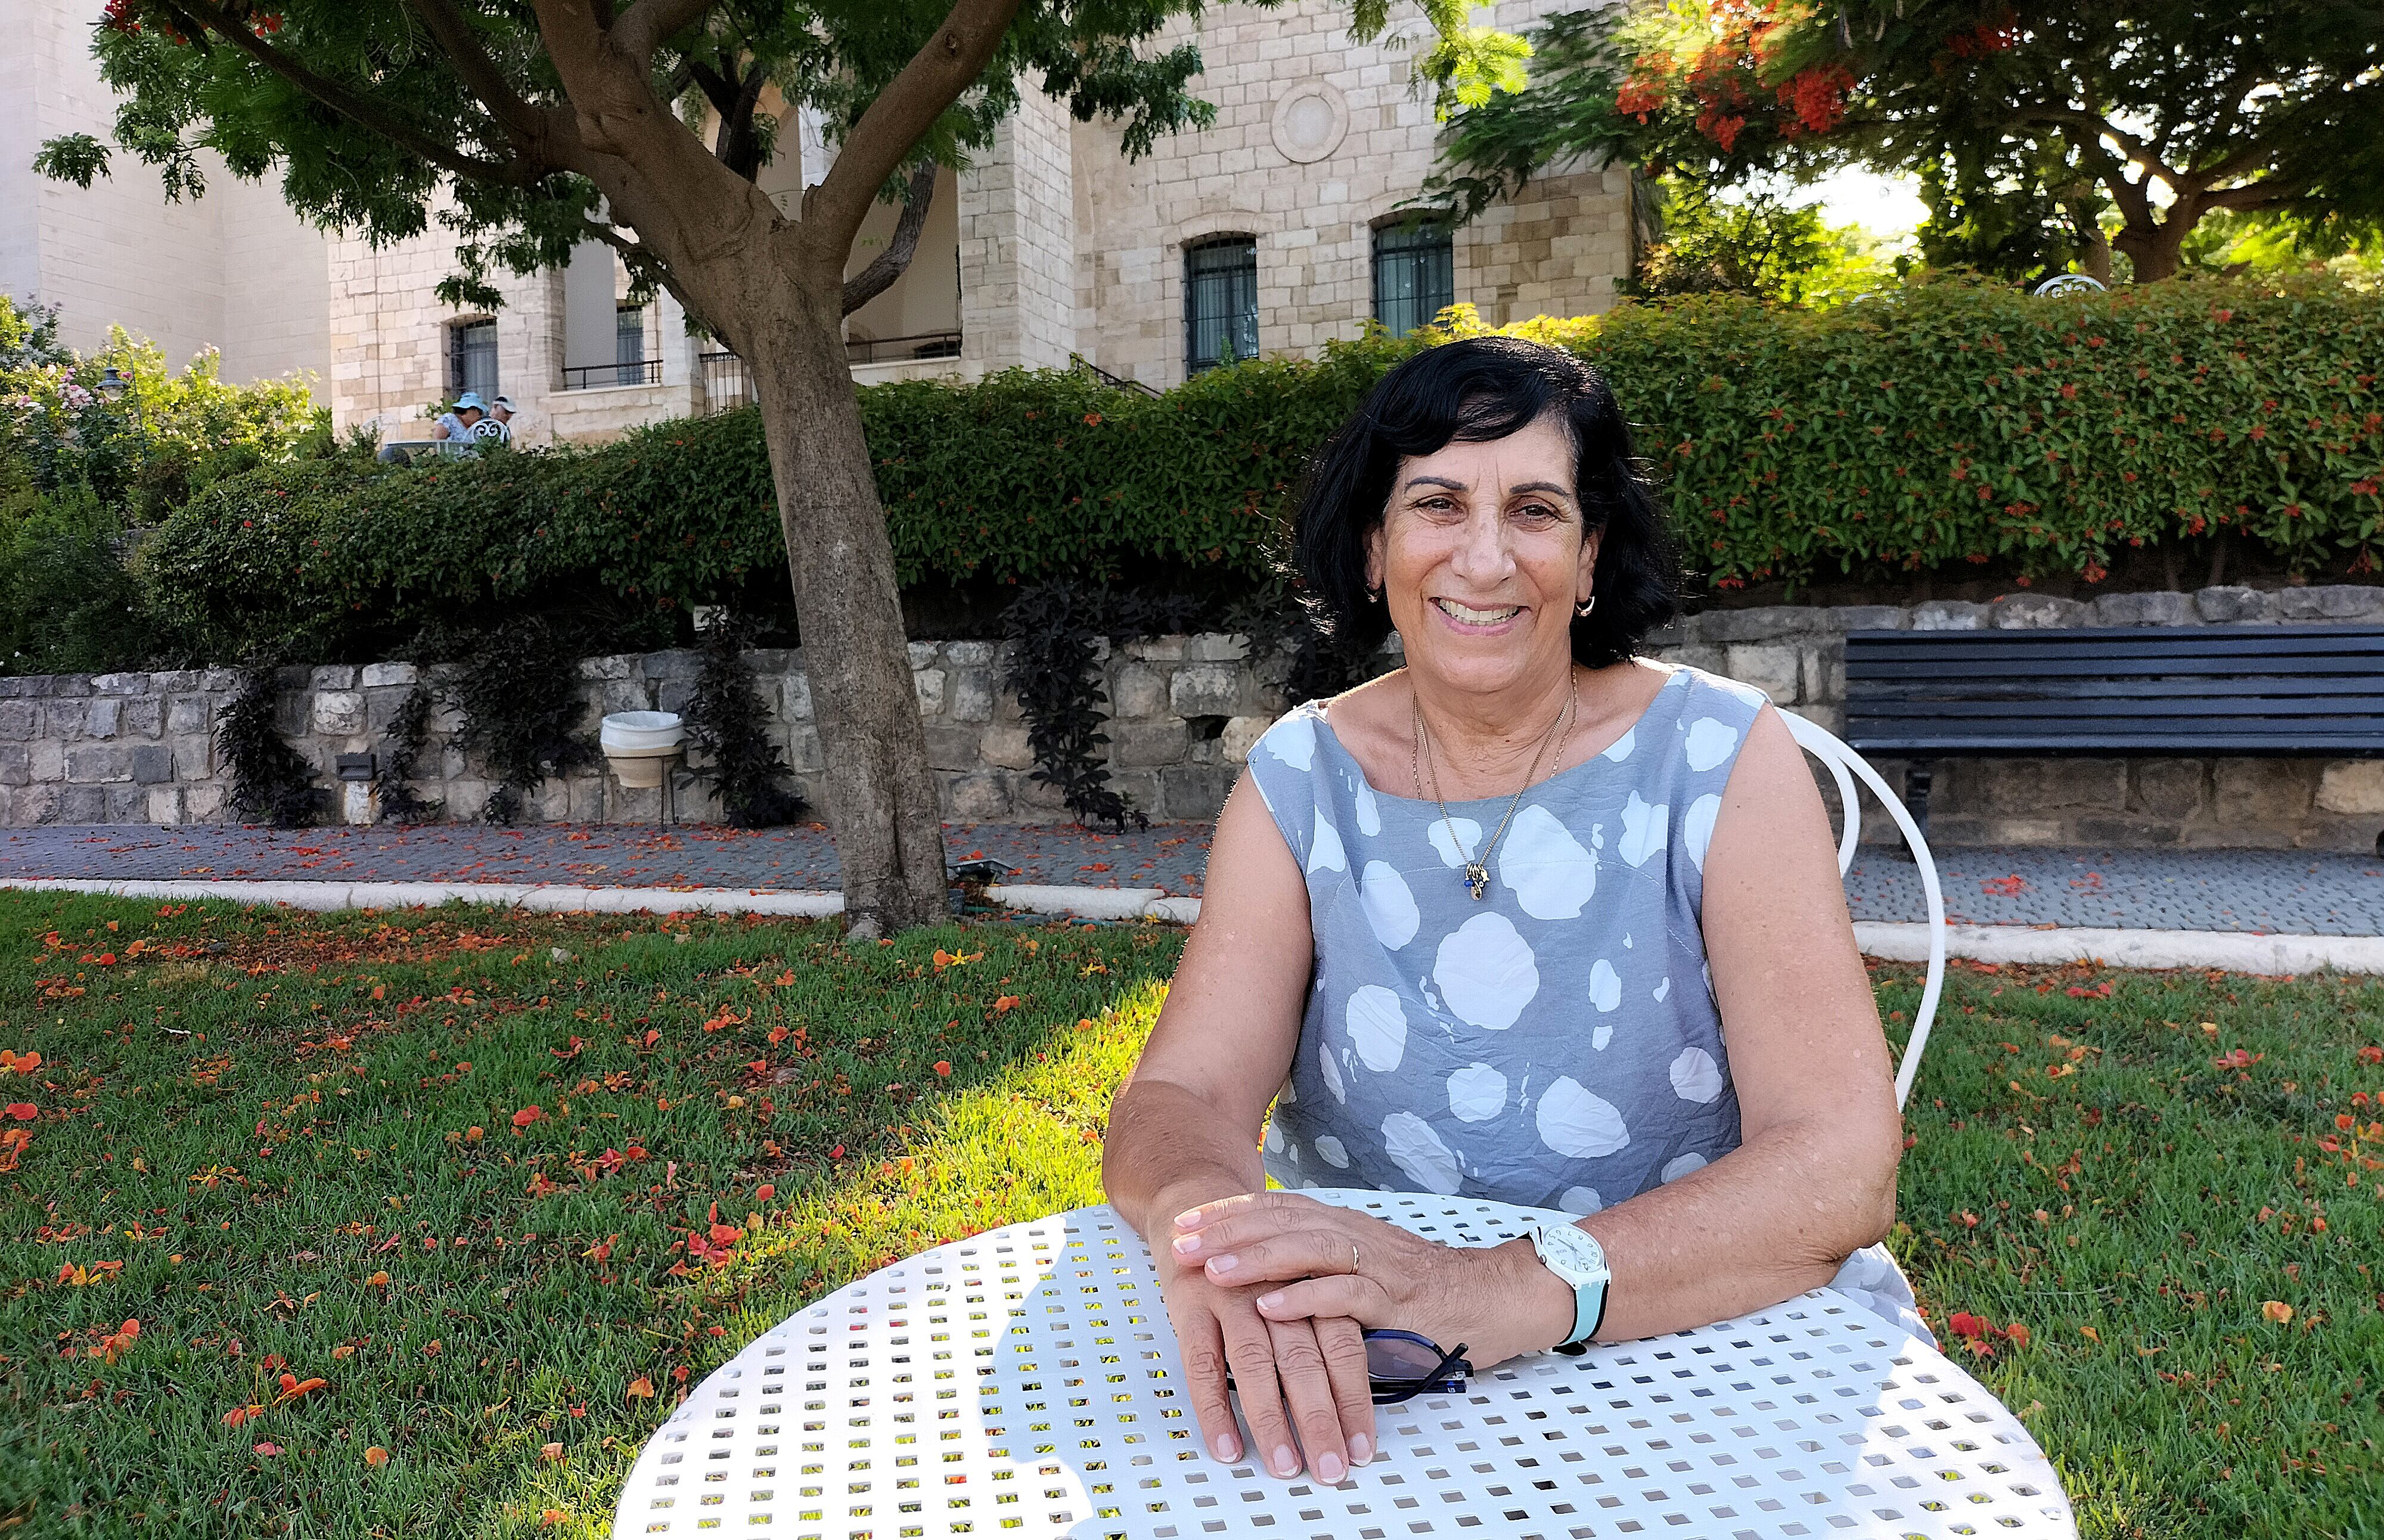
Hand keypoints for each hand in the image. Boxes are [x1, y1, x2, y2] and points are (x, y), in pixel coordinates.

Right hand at [1156, 1236, 1374, 1482]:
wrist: (1197, 1205)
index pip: (1343, 1346)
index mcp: (1311, 1283)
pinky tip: (1227, 1447)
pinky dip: (1214, 1409)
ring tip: (1286, 1466)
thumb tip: (1350, 1399)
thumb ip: (1320, 1327)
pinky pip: (1201, 1364)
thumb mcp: (1297, 1283)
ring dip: (1271, 1420)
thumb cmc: (1255, 1262)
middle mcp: (1275, 1288)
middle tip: (1333, 1469)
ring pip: (1255, 1363)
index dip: (1355, 1400)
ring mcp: (1231, 1294)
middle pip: (1304, 1359)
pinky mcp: (1190, 1303)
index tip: (1363, 1449)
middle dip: (1320, 1419)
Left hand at [1169, 1191, 1574, 1370]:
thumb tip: (1267, 1275)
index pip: (1277, 1210)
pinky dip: (1304, 1300)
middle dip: (1227, 1231)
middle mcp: (1356, 1237)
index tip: (1184, 1221)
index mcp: (1345, 1228)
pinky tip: (1269, 1307)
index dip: (1229, 1214)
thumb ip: (1323, 1267)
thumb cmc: (1426, 1293)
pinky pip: (1345, 1296)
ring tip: (1212, 1270)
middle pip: (1283, 1222)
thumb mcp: (1366, 1272)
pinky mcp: (1399, 1301)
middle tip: (1180, 1240)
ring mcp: (1378, 1266)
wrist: (1498, 1299)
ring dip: (1255, 1259)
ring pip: (1308, 1251)